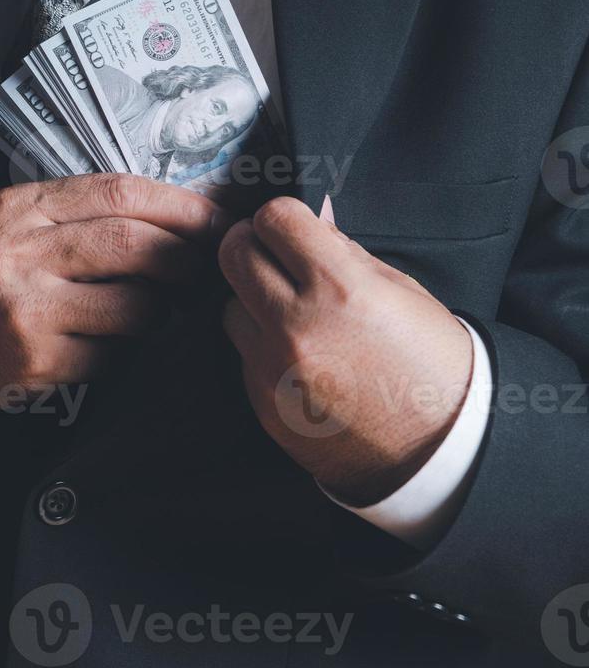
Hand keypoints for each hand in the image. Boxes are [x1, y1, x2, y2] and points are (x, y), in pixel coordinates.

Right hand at [0, 174, 231, 420]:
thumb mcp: (10, 215)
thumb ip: (75, 208)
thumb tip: (173, 215)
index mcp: (18, 210)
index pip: (116, 193)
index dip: (178, 206)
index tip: (213, 218)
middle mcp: (20, 258)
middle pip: (132, 246)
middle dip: (184, 256)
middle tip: (203, 266)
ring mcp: (27, 314)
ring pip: (134, 308)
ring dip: (159, 309)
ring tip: (153, 306)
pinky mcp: (35, 364)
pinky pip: (111, 355)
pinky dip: (123, 348)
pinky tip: (107, 339)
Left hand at [219, 196, 472, 506]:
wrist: (438, 451)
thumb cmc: (430, 365)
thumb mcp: (401, 292)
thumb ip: (344, 253)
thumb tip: (310, 220)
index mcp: (341, 289)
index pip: (274, 219)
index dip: (281, 217)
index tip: (290, 227)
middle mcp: (298, 326)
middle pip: (234, 254)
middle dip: (252, 246)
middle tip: (273, 255)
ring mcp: (274, 367)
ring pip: (230, 305)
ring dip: (253, 300)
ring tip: (292, 312)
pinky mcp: (263, 401)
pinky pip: (243, 353)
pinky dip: (262, 345)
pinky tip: (299, 356)